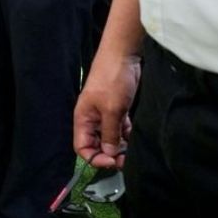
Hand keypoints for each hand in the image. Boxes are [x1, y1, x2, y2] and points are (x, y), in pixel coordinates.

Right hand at [74, 51, 140, 170]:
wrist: (123, 56)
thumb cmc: (112, 81)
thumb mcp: (111, 110)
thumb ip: (110, 134)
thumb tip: (110, 154)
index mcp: (83, 119)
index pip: (82, 147)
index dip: (95, 158)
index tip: (112, 161)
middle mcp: (92, 119)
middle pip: (96, 145)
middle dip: (109, 154)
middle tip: (125, 160)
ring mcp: (105, 114)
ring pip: (110, 138)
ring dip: (120, 147)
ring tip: (132, 152)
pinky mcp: (118, 109)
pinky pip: (120, 129)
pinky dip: (126, 136)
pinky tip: (135, 139)